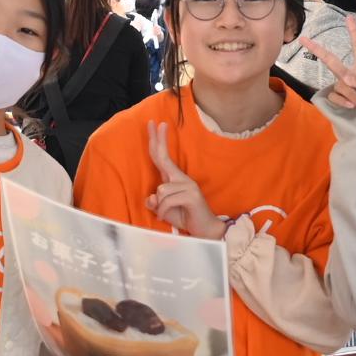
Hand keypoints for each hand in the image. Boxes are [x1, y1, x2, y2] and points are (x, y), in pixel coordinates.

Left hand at [147, 122, 223, 238]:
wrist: (205, 232)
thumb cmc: (185, 217)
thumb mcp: (164, 211)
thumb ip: (156, 203)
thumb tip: (151, 197)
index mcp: (174, 179)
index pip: (163, 157)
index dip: (158, 141)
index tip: (154, 124)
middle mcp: (182, 179)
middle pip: (164, 157)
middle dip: (157, 140)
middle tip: (153, 122)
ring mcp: (188, 186)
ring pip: (161, 190)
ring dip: (160, 206)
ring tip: (166, 214)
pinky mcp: (191, 195)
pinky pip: (167, 200)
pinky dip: (163, 212)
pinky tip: (167, 217)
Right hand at [299, 15, 355, 112]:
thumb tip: (346, 79)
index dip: (353, 32)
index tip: (349, 17)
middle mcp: (349, 75)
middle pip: (332, 61)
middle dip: (318, 51)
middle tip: (304, 39)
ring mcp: (342, 87)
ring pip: (339, 85)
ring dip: (350, 94)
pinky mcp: (337, 99)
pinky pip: (335, 97)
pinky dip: (343, 101)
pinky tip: (352, 106)